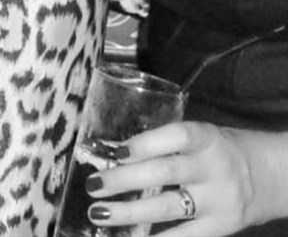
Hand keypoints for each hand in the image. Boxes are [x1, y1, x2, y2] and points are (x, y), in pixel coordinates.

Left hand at [85, 121, 277, 234]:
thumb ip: (168, 144)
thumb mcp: (203, 137)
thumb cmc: (224, 150)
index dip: (144, 143)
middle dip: (124, 180)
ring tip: (100, 213)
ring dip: (129, 212)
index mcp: (207, 137)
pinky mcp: (221, 227)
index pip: (175, 136)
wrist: (274, 176)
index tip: (114, 152)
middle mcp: (212, 167)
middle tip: (93, 185)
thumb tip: (116, 154)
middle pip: (164, 172)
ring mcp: (218, 200)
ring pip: (168, 207)